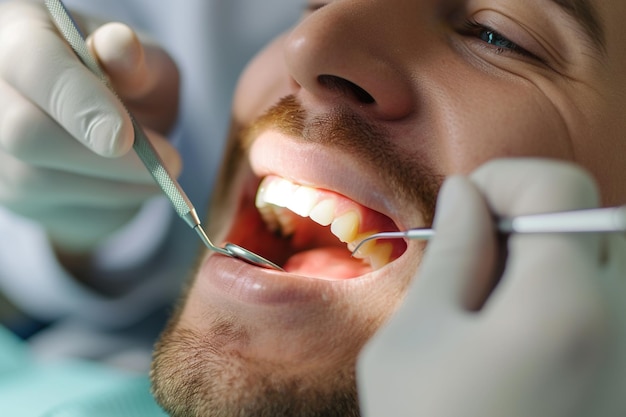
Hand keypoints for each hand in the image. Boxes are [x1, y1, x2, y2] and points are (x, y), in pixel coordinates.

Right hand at [0, 1, 180, 252]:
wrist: (106, 121)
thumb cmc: (124, 80)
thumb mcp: (143, 59)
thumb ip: (135, 59)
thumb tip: (120, 47)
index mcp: (20, 33)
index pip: (35, 64)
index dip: (78, 102)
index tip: (124, 137)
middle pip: (26, 133)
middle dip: (105, 159)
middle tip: (171, 163)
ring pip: (40, 181)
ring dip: (115, 186)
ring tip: (161, 174)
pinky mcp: (9, 190)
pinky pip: (56, 208)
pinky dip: (107, 202)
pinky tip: (133, 184)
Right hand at [358, 159, 625, 416]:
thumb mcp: (418, 338)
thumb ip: (452, 253)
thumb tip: (466, 192)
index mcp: (564, 306)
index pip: (559, 188)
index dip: (503, 180)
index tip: (464, 209)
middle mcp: (624, 325)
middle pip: (595, 219)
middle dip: (533, 217)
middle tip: (480, 256)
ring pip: (605, 262)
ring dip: (551, 257)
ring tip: (495, 301)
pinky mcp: (624, 380)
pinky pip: (607, 305)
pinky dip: (564, 294)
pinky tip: (518, 334)